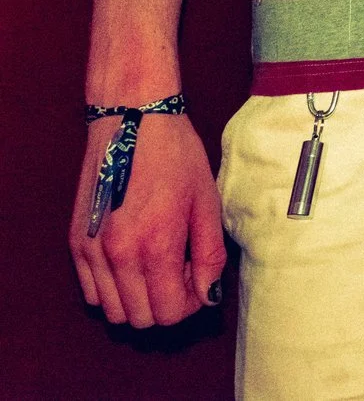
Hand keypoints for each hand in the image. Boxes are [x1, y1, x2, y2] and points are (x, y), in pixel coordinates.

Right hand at [68, 109, 223, 328]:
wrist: (132, 121)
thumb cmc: (176, 156)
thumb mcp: (207, 202)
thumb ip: (210, 255)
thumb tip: (208, 295)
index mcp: (156, 246)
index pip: (169, 313)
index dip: (191, 304)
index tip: (199, 280)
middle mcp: (117, 255)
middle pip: (140, 318)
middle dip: (166, 304)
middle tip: (180, 269)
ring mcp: (91, 251)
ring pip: (112, 311)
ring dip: (138, 299)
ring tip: (157, 263)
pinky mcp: (76, 242)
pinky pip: (91, 291)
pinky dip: (112, 289)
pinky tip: (132, 259)